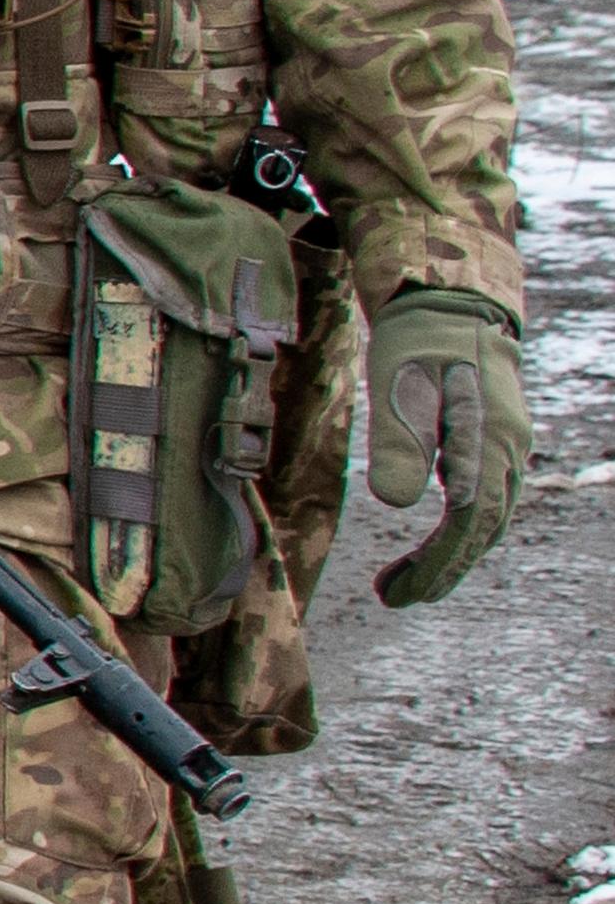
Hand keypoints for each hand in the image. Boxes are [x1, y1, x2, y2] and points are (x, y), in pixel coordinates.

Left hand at [367, 286, 528, 607]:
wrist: (449, 303)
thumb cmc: (418, 342)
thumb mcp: (398, 385)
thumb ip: (400, 442)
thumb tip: (399, 505)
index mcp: (489, 440)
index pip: (470, 521)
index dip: (438, 564)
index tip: (401, 593)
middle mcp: (508, 450)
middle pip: (482, 529)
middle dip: (442, 571)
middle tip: (395, 600)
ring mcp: (506, 448)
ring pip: (487, 519)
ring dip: (449, 556)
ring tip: (402, 585)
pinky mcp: (494, 444)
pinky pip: (485, 500)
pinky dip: (458, 531)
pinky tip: (428, 546)